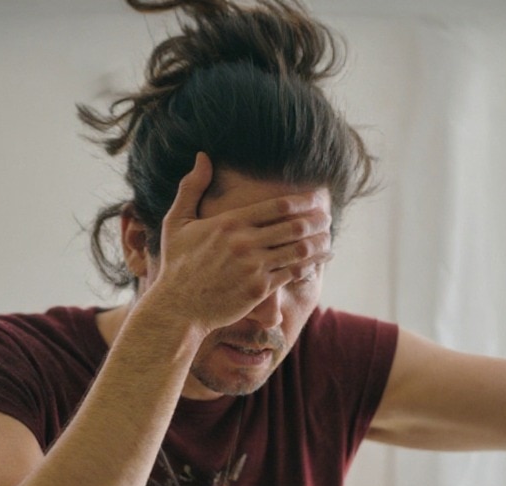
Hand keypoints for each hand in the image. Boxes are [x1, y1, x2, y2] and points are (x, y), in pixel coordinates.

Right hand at [143, 152, 332, 334]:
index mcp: (229, 222)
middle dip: (317, 220)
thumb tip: (202, 156)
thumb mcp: (177, 222)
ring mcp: (254, 267)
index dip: (304, 200)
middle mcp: (244, 243)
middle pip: (294, 226)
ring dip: (319, 243)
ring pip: (299, 250)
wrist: (177, 308)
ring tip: (328, 238)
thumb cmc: (177, 265)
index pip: (278, 206)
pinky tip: (317, 261)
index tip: (318, 197)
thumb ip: (191, 187)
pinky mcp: (259, 290)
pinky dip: (309, 266)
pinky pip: (293, 274)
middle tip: (328, 216)